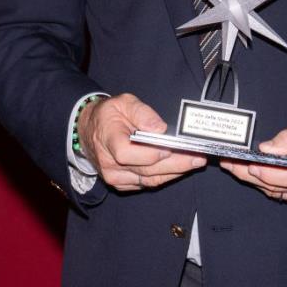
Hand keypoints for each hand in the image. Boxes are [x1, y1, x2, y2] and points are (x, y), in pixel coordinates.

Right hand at [78, 93, 205, 190]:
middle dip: (175, 164)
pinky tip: (180, 168)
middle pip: (145, 170)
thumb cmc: (108, 115)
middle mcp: (110, 164)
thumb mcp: (123, 102)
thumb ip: (142, 112)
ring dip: (174, 172)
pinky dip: (165, 176)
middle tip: (197, 157)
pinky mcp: (123, 184)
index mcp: (108, 139)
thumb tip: (159, 128)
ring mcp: (116, 177)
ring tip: (194, 162)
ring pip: (149, 180)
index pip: (127, 153)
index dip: (150, 153)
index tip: (170, 147)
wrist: (89, 131)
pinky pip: (147, 183)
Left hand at [220, 116, 286, 206]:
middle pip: (277, 186)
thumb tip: (267, 148)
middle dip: (248, 175)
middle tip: (228, 163)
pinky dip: (267, 184)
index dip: (269, 171)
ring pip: (277, 192)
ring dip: (254, 181)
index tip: (251, 163)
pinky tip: (252, 174)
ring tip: (233, 167)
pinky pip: (284, 194)